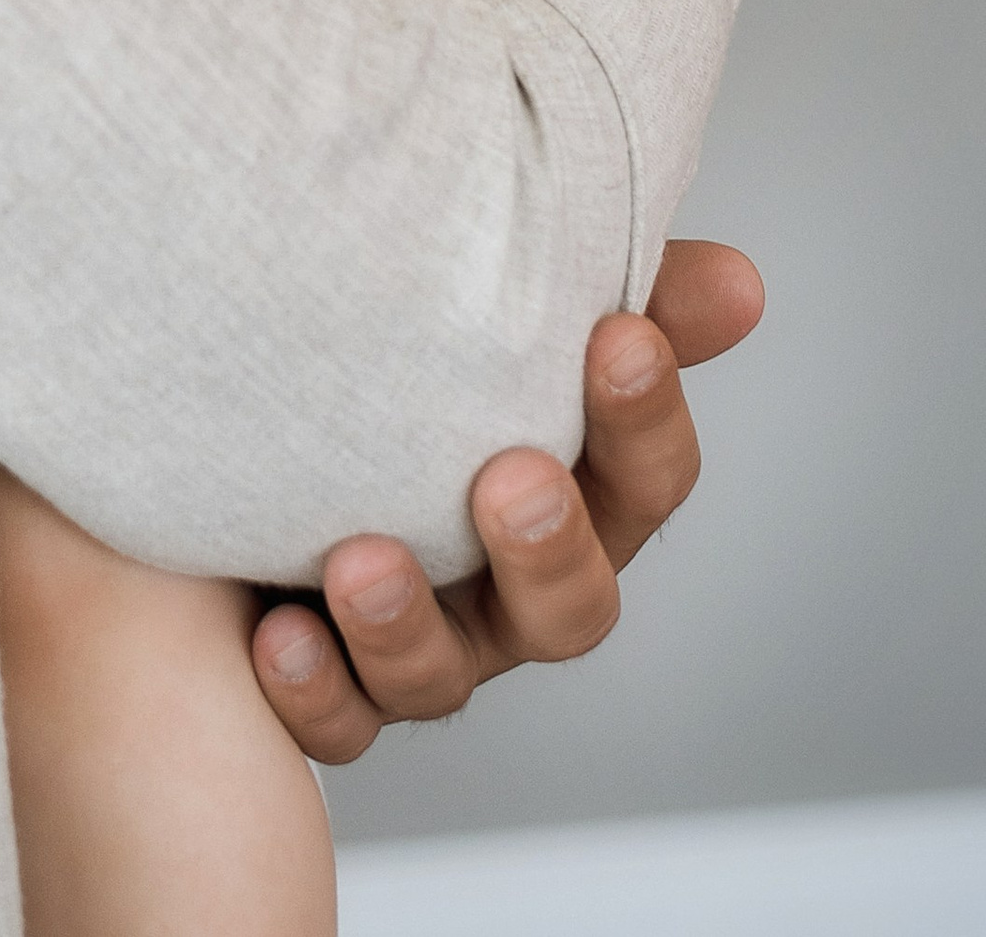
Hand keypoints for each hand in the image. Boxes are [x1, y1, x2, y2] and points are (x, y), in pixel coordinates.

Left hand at [251, 239, 763, 760]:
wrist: (265, 406)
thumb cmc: (415, 363)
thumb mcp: (512, 314)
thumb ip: (614, 289)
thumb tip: (737, 282)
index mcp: (576, 499)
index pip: (646, 479)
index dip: (644, 417)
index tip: (622, 336)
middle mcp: (508, 590)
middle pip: (569, 609)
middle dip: (547, 549)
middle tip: (513, 480)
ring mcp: (424, 644)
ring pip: (441, 677)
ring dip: (405, 626)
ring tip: (360, 560)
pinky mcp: (331, 679)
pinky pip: (334, 718)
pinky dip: (312, 686)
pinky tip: (279, 636)